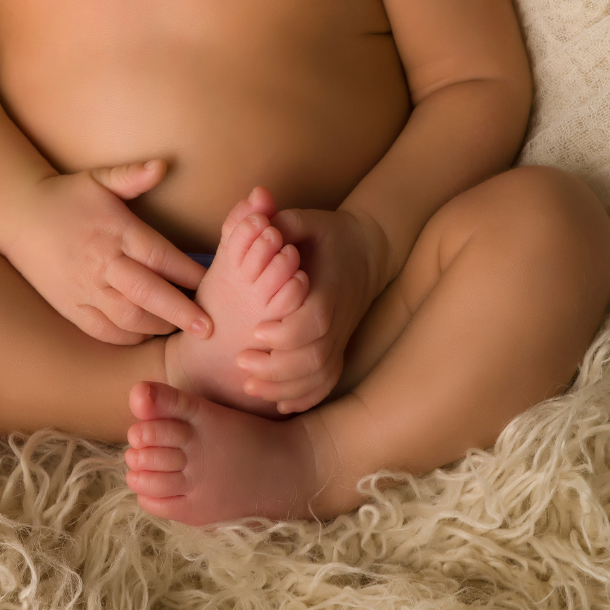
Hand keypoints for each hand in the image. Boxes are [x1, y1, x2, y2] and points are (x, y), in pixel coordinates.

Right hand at [3, 160, 212, 345]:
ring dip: (157, 326)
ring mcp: (85, 288)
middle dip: (181, 312)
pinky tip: (145, 334)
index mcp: (116, 231)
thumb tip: (163, 164)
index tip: (212, 284)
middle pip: (149, 293)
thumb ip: (132, 175)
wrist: (17, 215)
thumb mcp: (99, 178)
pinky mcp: (70, 306)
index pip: (161, 257)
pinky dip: (127, 337)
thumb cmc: (65, 195)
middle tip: (209, 327)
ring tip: (180, 329)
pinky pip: (103, 331)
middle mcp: (102, 263)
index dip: (189, 273)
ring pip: (128, 318)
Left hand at [233, 206, 383, 413]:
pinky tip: (278, 403)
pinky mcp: (338, 348)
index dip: (287, 332)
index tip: (256, 332)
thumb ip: (283, 220)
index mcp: (329, 288)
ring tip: (250, 384)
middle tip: (241, 362)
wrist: (367, 251)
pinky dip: (305, 397)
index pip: (314, 320)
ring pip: (319, 375)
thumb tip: (260, 206)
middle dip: (277, 365)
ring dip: (285, 385)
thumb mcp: (308, 220)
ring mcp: (341, 337)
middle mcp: (338, 318)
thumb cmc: (329, 234)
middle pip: (314, 355)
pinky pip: (326, 382)